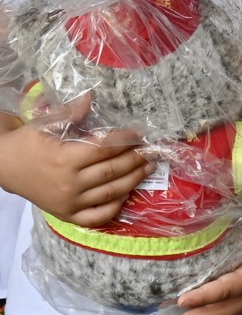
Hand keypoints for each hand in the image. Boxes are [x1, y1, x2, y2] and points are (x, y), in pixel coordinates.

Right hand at [0, 92, 151, 226]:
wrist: (4, 167)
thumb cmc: (28, 143)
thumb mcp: (45, 125)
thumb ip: (70, 114)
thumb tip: (90, 97)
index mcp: (65, 159)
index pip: (105, 148)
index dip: (126, 140)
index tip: (141, 133)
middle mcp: (69, 183)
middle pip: (113, 171)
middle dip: (136, 159)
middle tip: (153, 150)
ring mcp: (69, 202)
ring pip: (110, 193)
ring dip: (134, 180)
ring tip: (149, 168)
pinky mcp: (66, 215)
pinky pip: (97, 216)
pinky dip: (115, 207)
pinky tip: (126, 194)